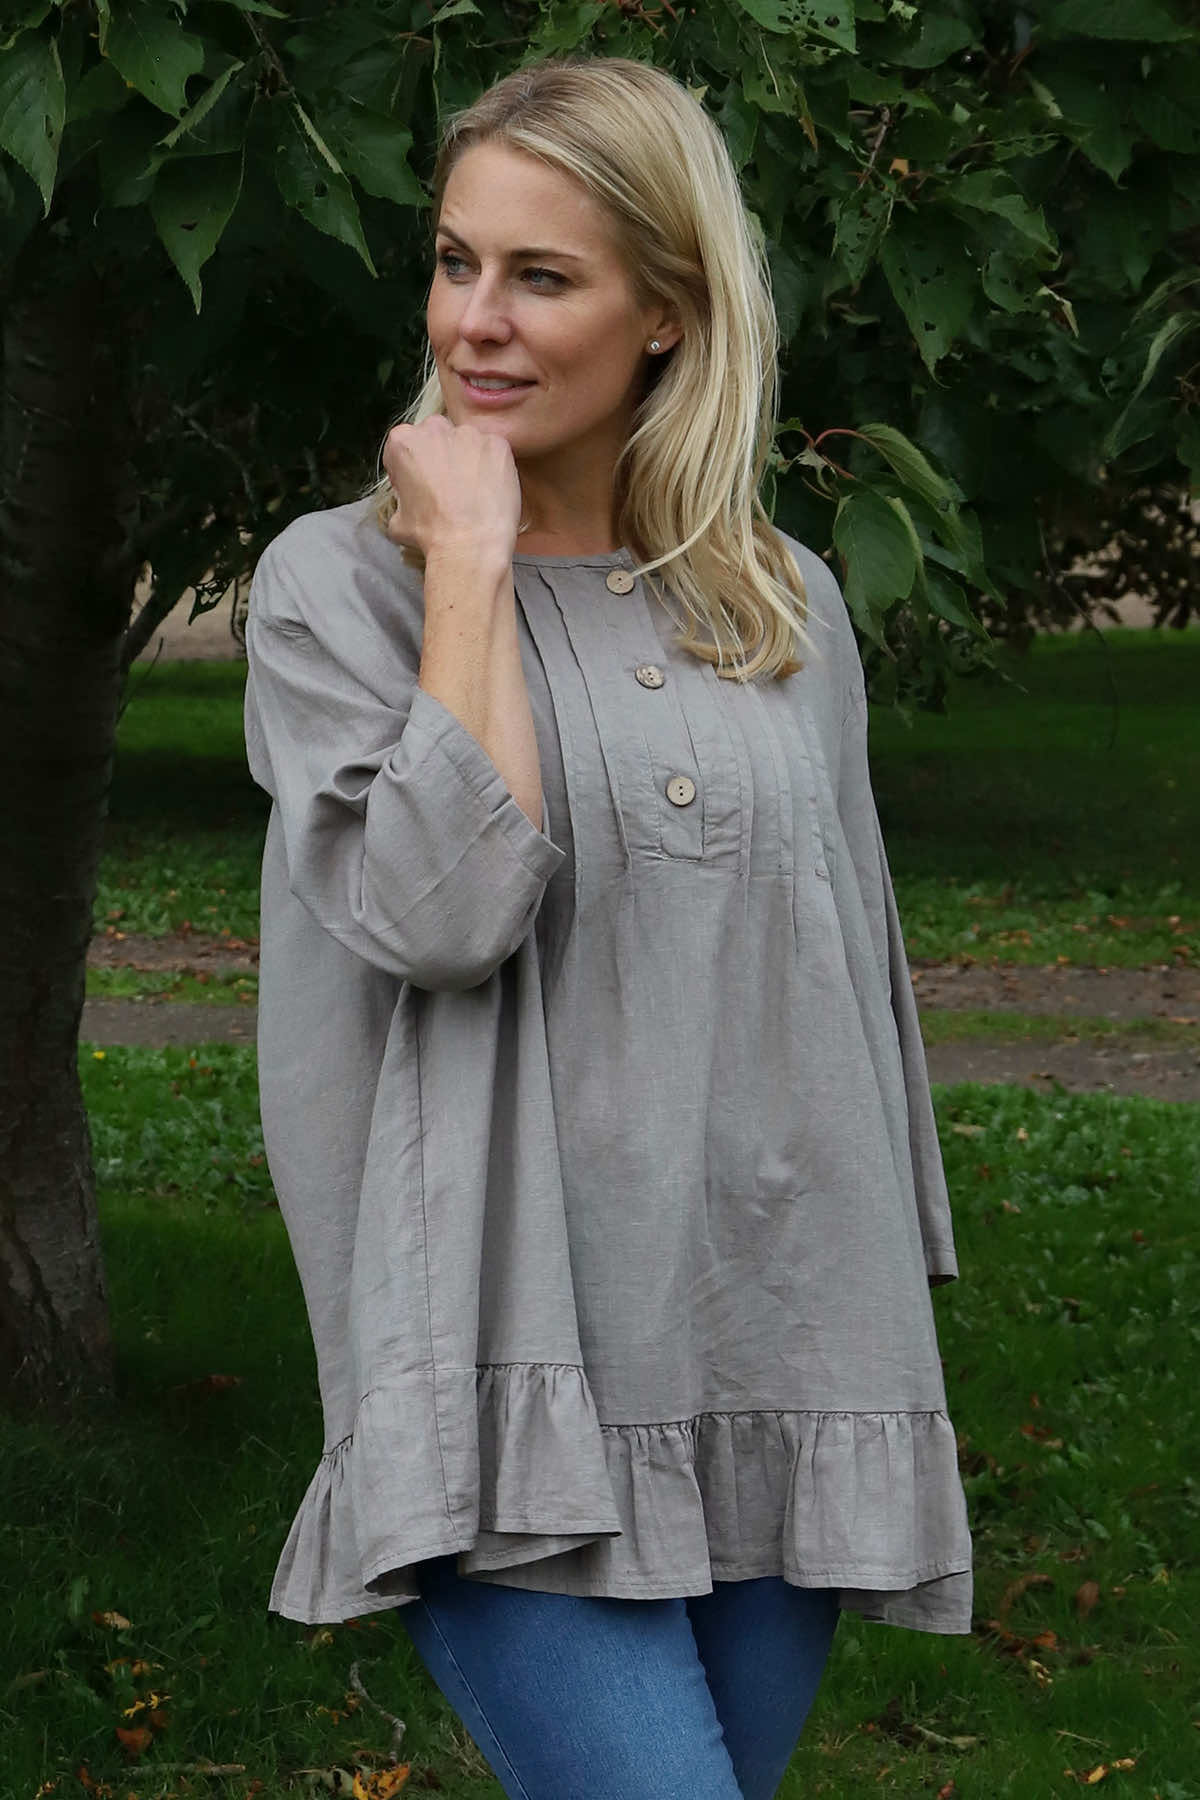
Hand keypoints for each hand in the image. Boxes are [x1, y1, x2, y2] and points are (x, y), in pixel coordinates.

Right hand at [382, 415, 521, 561]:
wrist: (469, 545)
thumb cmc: (430, 535)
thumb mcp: (397, 520)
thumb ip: (401, 498)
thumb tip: (408, 503)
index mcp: (403, 441)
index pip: (405, 446)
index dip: (411, 468)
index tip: (419, 485)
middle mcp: (435, 429)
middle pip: (436, 436)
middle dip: (440, 455)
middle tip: (448, 487)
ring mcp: (469, 434)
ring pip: (467, 441)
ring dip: (468, 459)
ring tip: (472, 492)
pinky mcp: (498, 445)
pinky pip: (494, 451)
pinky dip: (493, 466)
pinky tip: (490, 490)